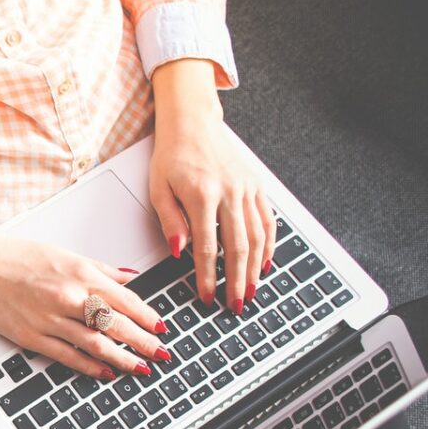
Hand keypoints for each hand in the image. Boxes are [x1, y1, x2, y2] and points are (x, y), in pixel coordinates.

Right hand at [0, 232, 168, 378]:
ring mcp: (50, 319)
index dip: (148, 317)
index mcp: (79, 274)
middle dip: (144, 342)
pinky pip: (68, 355)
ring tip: (141, 368)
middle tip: (162, 354)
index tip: (162, 328)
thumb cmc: (16, 257)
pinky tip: (105, 372)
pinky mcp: (32, 336)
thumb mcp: (64, 254)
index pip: (125, 300)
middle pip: (117, 325)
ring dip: (123, 358)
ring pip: (96, 344)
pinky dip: (90, 366)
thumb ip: (99, 269)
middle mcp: (69, 297)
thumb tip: (128, 278)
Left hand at [150, 60, 275, 312]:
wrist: (193, 123)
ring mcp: (247, 188)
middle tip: (236, 305)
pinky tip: (264, 263)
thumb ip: (170, 221)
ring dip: (255, 268)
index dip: (207, 276)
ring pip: (257, 236)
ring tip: (251, 291)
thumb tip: (179, 252)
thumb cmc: (172, 156)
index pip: (207, 247)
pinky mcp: (256, 185)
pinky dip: (269, 244)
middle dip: (237, 281)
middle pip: (238, 247)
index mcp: (202, 195)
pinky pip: (267, 220)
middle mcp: (230, 192)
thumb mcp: (158, 189)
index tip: (206, 296)